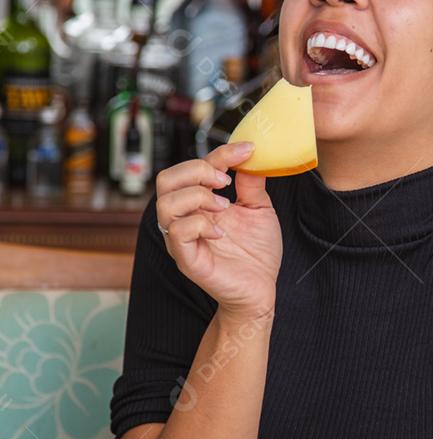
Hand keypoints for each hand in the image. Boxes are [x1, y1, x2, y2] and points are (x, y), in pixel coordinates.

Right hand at [155, 141, 281, 318]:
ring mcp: (181, 239)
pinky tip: (221, 232)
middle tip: (226, 182)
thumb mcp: (259, 208)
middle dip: (198, 171)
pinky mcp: (186, 258)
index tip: (248, 150)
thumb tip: (249, 154)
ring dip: (198, 197)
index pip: (194, 167)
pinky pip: (177, 232)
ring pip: (165, 204)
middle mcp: (184, 217)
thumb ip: (251, 182)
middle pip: (166, 178)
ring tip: (224, 207)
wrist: (261, 288)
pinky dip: (201, 225)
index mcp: (199, 202)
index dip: (221, 153)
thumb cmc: (256, 252)